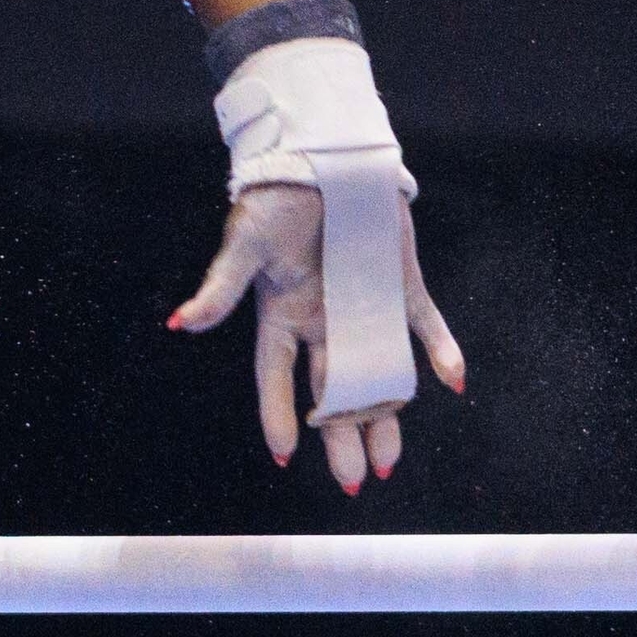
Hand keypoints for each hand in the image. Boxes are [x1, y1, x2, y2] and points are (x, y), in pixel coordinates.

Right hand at [169, 180, 465, 493]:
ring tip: (390, 462)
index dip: (278, 416)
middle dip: (342, 437)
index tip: (285, 456)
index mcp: (283, 313)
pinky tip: (454, 381)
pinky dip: (441, 352)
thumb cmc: (275, 198)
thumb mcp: (245, 243)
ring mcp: (366, 308)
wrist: (323, 156)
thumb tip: (182, 323)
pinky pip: (424, 326)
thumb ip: (220, 287)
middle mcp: (325, 321)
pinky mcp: (401, 287)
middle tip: (356, 481)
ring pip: (379, 373)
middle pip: (332, 391)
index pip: (277, 377)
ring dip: (386, 414)